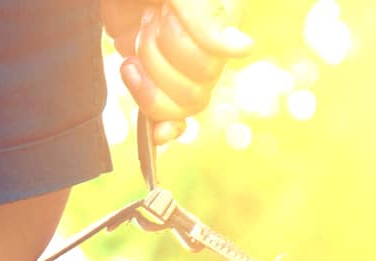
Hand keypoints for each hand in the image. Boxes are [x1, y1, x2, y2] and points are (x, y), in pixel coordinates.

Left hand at [102, 0, 252, 145]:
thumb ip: (205, 15)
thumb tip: (244, 50)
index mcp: (222, 19)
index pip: (212, 60)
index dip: (180, 46)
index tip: (162, 10)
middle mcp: (209, 46)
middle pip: (197, 89)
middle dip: (159, 60)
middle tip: (144, 25)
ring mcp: (182, 65)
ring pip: (184, 106)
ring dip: (150, 88)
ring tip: (131, 59)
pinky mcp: (156, 79)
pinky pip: (172, 118)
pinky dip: (163, 126)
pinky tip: (155, 133)